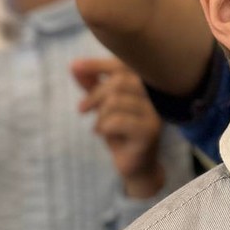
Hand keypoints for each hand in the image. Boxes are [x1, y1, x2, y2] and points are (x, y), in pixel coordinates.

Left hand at [73, 57, 165, 198]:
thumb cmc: (119, 132)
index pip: (122, 65)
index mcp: (145, 85)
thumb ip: (92, 85)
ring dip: (100, 116)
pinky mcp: (150, 131)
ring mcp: (155, 113)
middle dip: (94, 95)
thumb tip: (74, 65)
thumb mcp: (102, 106)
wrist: (134, 165)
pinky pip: (117, 121)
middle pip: (119, 82)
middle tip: (81, 109)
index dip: (97, 64)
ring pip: (116, 101)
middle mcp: (155, 96)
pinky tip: (104, 134)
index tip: (74, 66)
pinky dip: (104, 127)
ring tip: (100, 127)